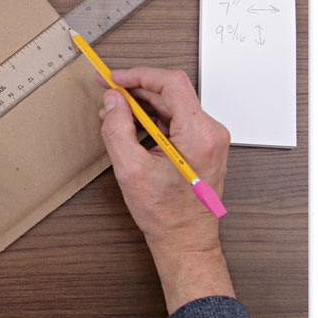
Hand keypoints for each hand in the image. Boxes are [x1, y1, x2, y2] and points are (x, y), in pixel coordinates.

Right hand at [97, 67, 234, 313]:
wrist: (185, 241)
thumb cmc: (166, 215)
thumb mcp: (130, 169)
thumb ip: (117, 128)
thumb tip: (113, 101)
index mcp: (199, 134)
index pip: (170, 83)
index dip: (138, 75)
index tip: (113, 78)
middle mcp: (210, 132)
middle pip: (170, 93)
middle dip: (135, 91)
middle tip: (107, 94)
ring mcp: (209, 139)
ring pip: (171, 106)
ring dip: (141, 106)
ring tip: (114, 116)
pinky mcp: (202, 146)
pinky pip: (175, 121)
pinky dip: (152, 120)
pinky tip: (130, 128)